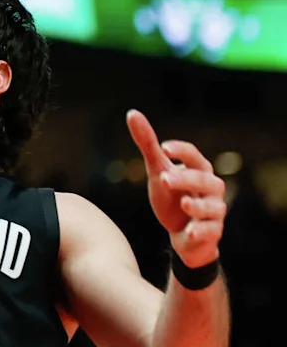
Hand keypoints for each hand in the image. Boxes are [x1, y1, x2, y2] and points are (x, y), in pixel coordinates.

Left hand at [126, 108, 226, 267]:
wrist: (181, 233)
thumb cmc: (171, 196)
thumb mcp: (157, 170)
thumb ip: (148, 144)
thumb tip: (131, 113)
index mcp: (199, 169)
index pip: (193, 155)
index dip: (181, 150)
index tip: (163, 147)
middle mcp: (211, 188)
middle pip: (203, 179)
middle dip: (185, 178)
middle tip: (164, 178)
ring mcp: (214, 210)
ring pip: (212, 206)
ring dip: (197, 205)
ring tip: (184, 203)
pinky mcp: (213, 232)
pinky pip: (211, 231)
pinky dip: (200, 231)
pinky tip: (189, 231)